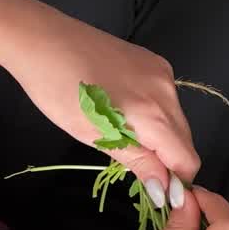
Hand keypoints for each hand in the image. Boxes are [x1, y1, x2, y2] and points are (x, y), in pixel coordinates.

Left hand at [0, 0, 198, 204]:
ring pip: (178, 120)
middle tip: (134, 159)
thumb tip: (163, 191)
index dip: (175, 180)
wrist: (41, 38)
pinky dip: (155, 112)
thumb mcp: (94, 136)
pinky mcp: (157, 63)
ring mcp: (164, 75)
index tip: (155, 187)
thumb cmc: (57, 89)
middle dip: (167, 157)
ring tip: (124, 127)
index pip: (187, 160)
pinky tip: (126, 104)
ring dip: (161, 134)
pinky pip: (168, 100)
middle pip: (185, 141)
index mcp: (152, 115)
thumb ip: (137, 162)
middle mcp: (167, 93)